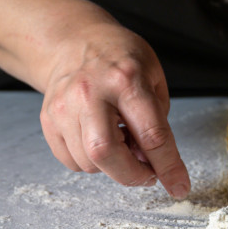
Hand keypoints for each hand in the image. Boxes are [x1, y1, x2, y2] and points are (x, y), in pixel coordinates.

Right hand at [39, 23, 189, 197]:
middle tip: (148, 174)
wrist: (74, 41)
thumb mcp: (154, 77)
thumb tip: (153, 165)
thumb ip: (158, 121)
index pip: (152, 134)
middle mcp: (90, 94)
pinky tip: (102, 138)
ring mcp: (64, 107)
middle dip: (132, 175)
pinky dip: (91, 163)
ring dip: (113, 166)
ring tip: (123, 141)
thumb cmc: (121, 58)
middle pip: (106, 153)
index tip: (179, 187)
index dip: (168, 166)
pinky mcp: (48, 119)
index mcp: (126, 80)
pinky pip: (71, 161)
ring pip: (88, 162)